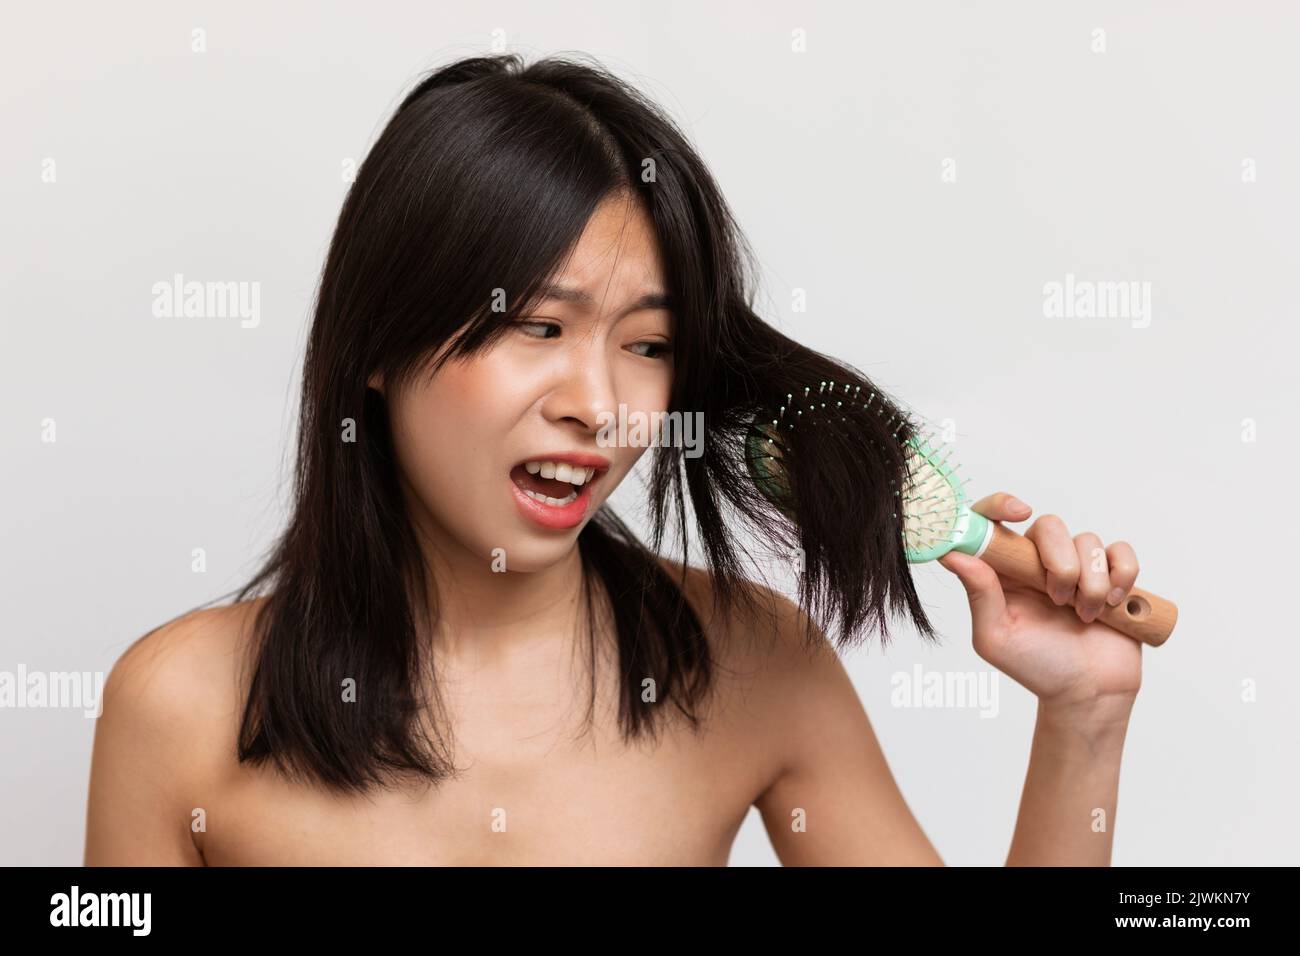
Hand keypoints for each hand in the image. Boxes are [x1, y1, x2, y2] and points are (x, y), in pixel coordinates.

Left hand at [937, 492, 1142, 710]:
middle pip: (1049, 525)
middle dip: (1059, 562)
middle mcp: (1038, 563)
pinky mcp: (1112, 575)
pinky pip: (1121, 552)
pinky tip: (1115, 604)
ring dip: (1091, 582)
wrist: (1089, 692)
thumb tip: (953, 555)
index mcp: (1004, 571)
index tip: (1018, 512)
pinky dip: (1121, 576)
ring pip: (1088, 540)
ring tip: (1086, 615)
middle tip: (1058, 599)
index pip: (994, 522)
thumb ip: (979, 594)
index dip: (1000, 505)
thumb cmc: (1037, 666)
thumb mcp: (996, 637)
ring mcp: (1078, 566)